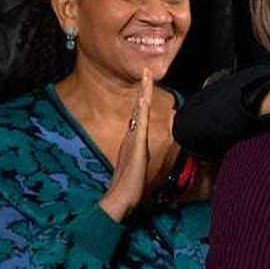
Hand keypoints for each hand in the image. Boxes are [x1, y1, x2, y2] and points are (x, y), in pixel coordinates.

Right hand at [99, 70, 152, 220]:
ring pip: (140, 111)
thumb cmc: (130, 185)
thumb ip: (139, 157)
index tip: (146, 84)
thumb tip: (142, 152)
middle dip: (143, 89)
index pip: (140, 115)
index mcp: (134, 140)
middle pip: (139, 108)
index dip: (143, 99)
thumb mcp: (139, 167)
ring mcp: (133, 139)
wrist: (121, 197)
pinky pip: (140, 123)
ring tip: (147, 76)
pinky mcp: (136, 145)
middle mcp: (133, 136)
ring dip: (143, 93)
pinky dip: (142, 110)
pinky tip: (144, 99)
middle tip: (147, 71)